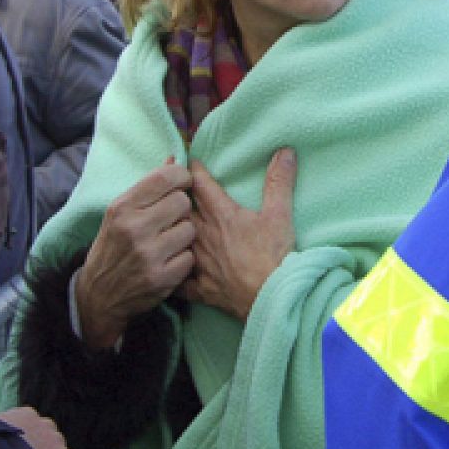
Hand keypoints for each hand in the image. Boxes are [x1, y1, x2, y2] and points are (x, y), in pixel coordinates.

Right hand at [75, 160, 195, 348]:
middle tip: (171, 218)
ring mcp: (148, 255)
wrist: (99, 293)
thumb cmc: (112, 245)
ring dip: (184, 235)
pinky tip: (168, 260)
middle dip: (181, 209)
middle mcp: (134, 229)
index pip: (165, 178)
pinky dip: (183, 259)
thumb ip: (147, 188)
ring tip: (169, 241)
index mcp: (122, 207)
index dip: (181, 177)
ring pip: (189, 230)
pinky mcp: (161, 278)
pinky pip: (190, 257)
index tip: (182, 184)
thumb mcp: (119, 212)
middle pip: (182, 202)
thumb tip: (174, 160)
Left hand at [181, 149, 296, 322]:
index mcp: (221, 215)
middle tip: (168, 185)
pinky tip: (166, 268)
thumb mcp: (280, 214)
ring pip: (174, 240)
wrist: (270, 297)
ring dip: (170, 229)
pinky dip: (171, 271)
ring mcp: (199, 262)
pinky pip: (177, 279)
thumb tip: (285, 151)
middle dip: (174, 195)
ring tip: (164, 221)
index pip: (200, 185)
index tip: (185, 158)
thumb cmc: (274, 255)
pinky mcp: (199, 287)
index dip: (192, 169)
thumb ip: (279, 181)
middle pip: (180, 209)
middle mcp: (203, 235)